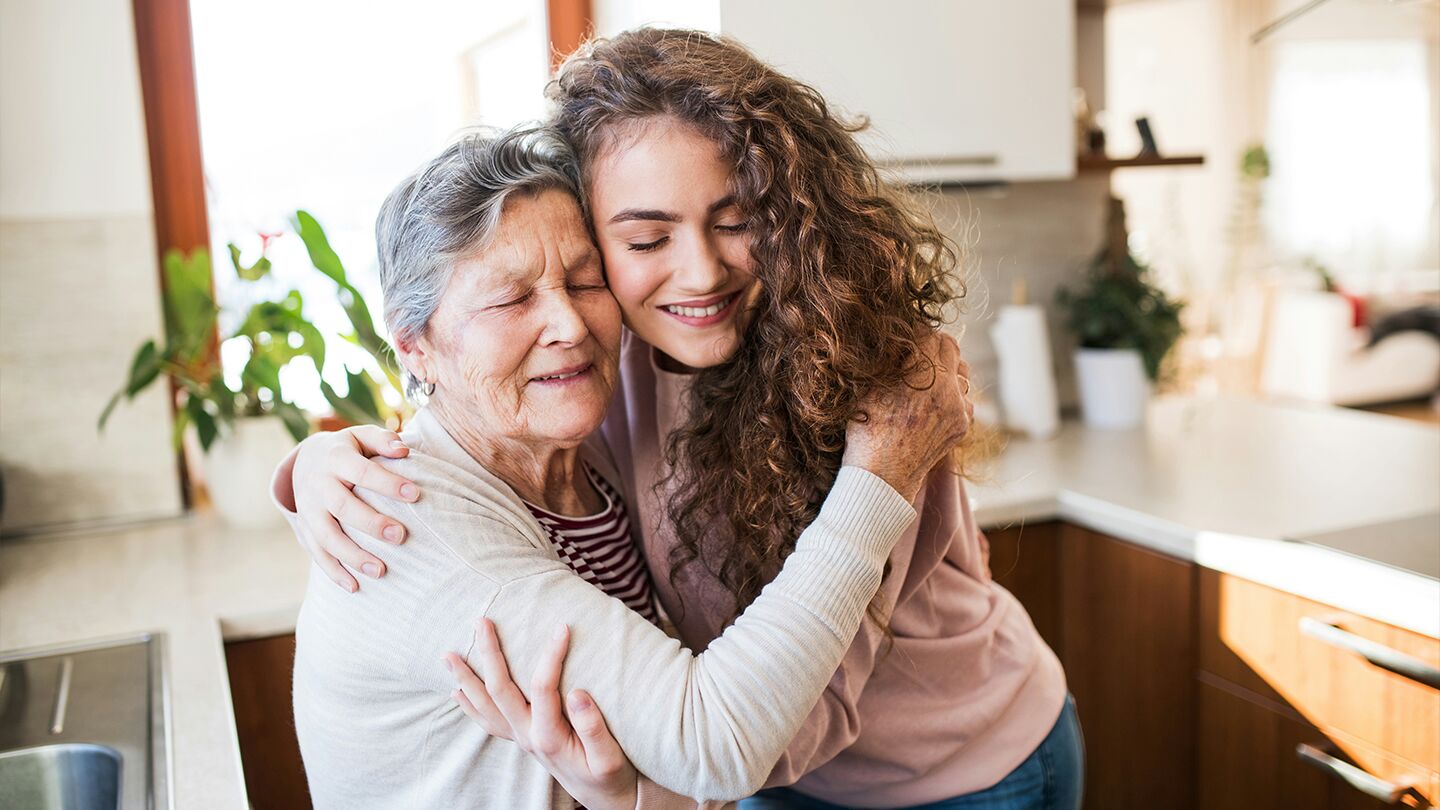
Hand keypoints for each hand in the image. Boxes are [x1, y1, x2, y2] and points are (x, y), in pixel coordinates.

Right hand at [287, 425, 418, 591]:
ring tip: (382, 571)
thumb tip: (404, 450)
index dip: (387, 483)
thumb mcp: (361, 436)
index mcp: (335, 458)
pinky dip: (334, 571)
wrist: (306, 460)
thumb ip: (382, 440)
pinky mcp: (305, 528)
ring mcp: (309, 509)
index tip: (416, 495)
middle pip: (342, 507)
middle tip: (401, 536)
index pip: (362, 471)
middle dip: (371, 524)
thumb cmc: (348, 450)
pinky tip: (354, 587)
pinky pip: (316, 553)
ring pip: (327, 536)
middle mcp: (318, 485)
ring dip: (352, 555)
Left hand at [446, 619, 637, 809]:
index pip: (543, 687)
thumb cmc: (611, 775)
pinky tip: (458, 692)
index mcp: (550, 736)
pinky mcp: (522, 739)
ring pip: (485, 706)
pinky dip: (470, 705)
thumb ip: (593, 728)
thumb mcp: (610, 758)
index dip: (551, 655)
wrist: (605, 799)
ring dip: (465, 679)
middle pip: (499, 690)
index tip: (562, 627)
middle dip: (489, 653)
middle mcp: (527, 736)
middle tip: (482, 621)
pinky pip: (488, 722)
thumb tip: (577, 692)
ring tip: (448, 655)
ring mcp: (521, 738)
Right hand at [842, 331, 972, 500]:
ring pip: (962, 373)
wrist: (881, 477)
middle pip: (951, 349)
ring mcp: (959, 409)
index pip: (930, 335)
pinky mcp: (962, 425)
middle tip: (918, 354)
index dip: (917, 334)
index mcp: (923, 374)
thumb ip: (894, 362)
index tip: (908, 339)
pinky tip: (933, 403)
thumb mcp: (871, 388)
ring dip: (947, 370)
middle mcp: (947, 389)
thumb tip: (904, 343)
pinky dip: (953, 395)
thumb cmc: (867, 431)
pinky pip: (964, 398)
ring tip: (927, 379)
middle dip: (934, 347)